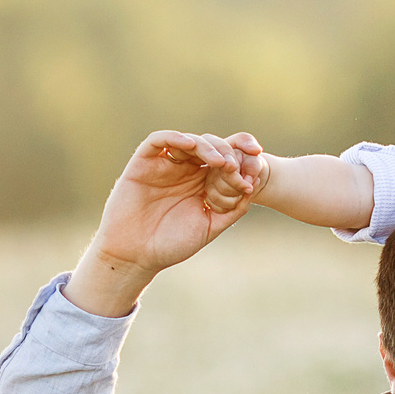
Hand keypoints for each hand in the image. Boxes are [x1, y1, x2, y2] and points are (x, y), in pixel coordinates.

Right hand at [66, 131, 259, 316]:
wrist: (136, 256)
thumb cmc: (171, 245)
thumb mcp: (209, 227)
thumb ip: (230, 209)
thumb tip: (253, 188)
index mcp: (202, 183)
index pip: (225, 158)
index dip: (241, 152)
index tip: (258, 157)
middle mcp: (185, 170)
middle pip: (210, 146)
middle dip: (227, 150)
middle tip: (235, 166)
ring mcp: (164, 165)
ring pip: (188, 141)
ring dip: (206, 146)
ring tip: (218, 162)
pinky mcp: (143, 163)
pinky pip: (157, 141)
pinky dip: (174, 137)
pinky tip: (189, 145)